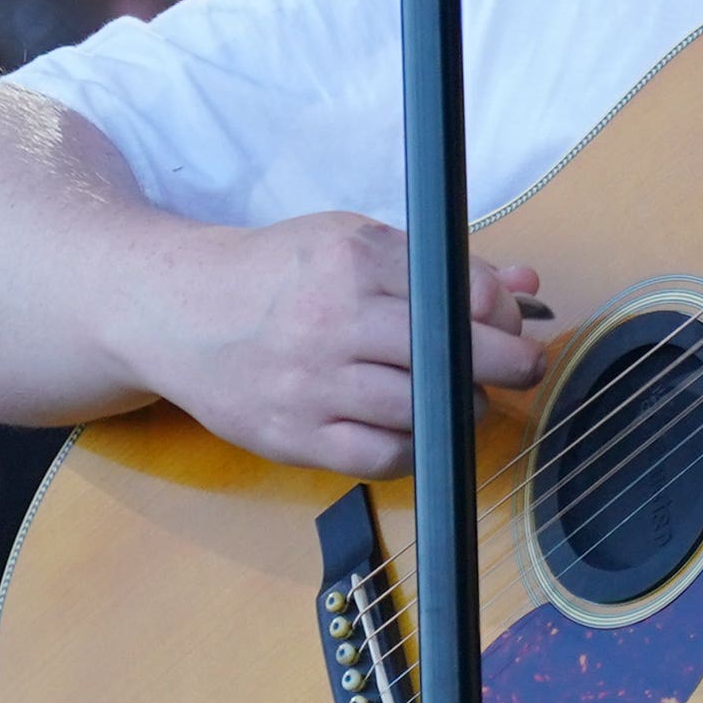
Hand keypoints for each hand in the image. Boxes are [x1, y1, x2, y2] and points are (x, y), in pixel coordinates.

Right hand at [128, 210, 544, 478]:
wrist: (177, 312)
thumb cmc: (276, 275)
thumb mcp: (352, 243)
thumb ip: (439, 265)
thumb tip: (526, 286)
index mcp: (351, 261)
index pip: (457, 292)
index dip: (501, 314)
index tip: (512, 323)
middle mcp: (332, 322)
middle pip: (448, 352)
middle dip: (504, 363)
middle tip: (522, 367)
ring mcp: (311, 385)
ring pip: (420, 410)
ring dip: (461, 408)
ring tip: (465, 396)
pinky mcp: (292, 436)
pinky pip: (379, 458)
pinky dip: (414, 449)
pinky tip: (419, 429)